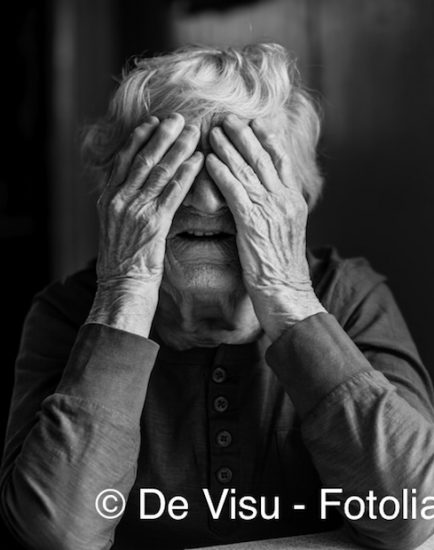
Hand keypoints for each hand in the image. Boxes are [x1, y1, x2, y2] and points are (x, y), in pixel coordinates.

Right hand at [87, 113, 203, 336]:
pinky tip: (198, 161)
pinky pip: (172, 193)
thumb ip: (123, 205)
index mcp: (108, 199)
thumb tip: (136, 188)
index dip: (140, 138)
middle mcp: (119, 200)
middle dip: (162, 135)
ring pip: (159, 172)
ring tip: (193, 132)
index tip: (153, 121)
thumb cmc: (122, 262)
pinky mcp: (153, 224)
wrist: (121, 289)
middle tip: (179, 117)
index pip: (124, 160)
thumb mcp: (115, 228)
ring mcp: (135, 210)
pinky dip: (186, 174)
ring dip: (178, 149)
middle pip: (142, 159)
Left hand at [206, 115, 324, 340]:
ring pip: (249, 171)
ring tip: (215, 130)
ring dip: (230, 148)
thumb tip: (269, 197)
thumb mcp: (286, 233)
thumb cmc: (282, 268)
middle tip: (229, 117)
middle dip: (246, 135)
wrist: (287, 293)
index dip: (268, 139)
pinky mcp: (254, 223)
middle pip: (264, 159)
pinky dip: (223, 174)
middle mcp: (285, 200)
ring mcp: (271, 210)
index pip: (282, 161)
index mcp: (293, 201)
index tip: (256, 122)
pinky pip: (236, 192)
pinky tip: (210, 161)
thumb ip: (278, 211)